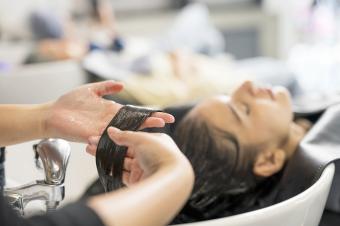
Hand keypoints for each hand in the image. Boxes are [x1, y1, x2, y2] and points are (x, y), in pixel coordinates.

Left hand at [44, 81, 173, 142]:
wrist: (52, 113)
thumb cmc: (70, 102)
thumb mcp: (90, 90)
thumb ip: (106, 87)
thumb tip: (122, 84)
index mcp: (113, 111)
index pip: (135, 113)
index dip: (150, 114)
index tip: (165, 114)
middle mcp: (111, 122)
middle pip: (135, 123)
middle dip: (150, 123)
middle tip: (166, 123)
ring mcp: (103, 130)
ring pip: (125, 132)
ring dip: (139, 133)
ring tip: (153, 133)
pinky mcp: (93, 135)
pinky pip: (108, 138)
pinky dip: (119, 139)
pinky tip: (134, 140)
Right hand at [87, 127, 188, 185]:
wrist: (170, 180)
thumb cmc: (160, 154)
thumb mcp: (142, 139)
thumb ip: (124, 135)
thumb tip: (111, 130)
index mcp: (155, 141)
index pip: (133, 136)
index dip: (117, 134)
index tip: (102, 132)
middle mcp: (150, 154)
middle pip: (125, 149)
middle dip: (108, 145)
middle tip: (91, 141)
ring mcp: (143, 168)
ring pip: (121, 160)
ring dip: (106, 155)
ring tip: (90, 149)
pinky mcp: (137, 181)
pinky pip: (121, 173)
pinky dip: (111, 168)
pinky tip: (100, 162)